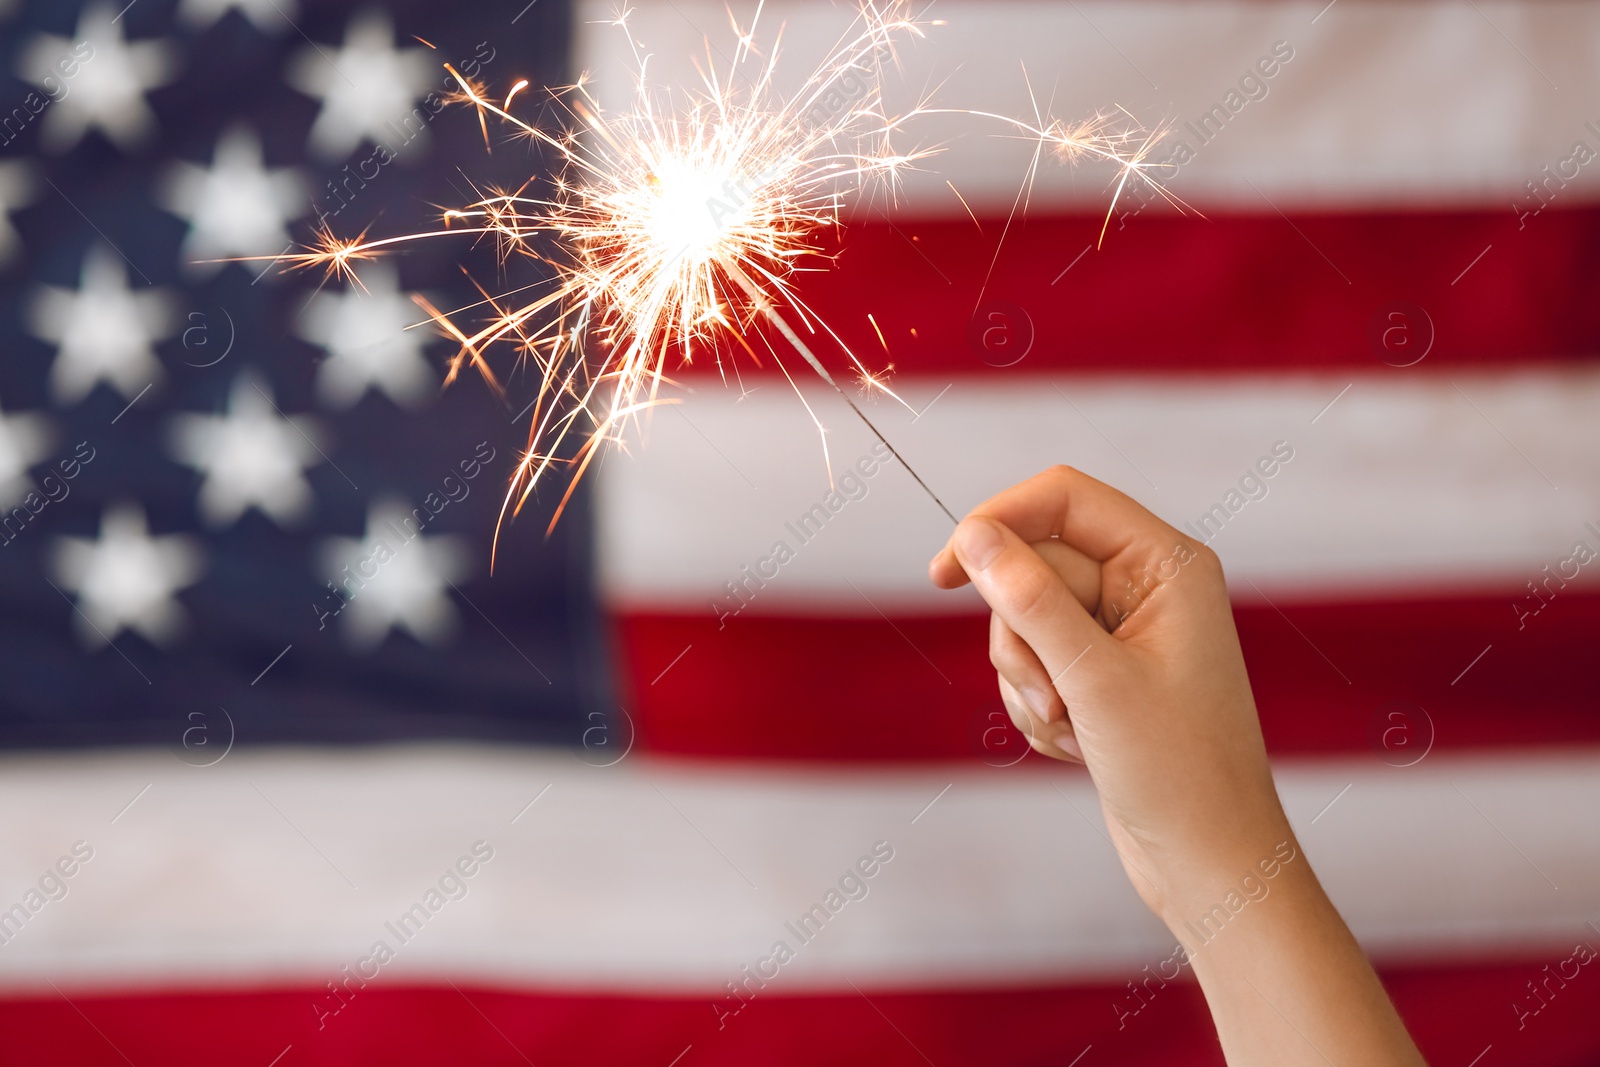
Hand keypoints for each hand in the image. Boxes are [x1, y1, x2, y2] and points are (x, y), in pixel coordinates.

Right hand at [928, 465, 1287, 920]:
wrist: (1208, 862)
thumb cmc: (1178, 772)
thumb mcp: (1093, 679)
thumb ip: (1032, 600)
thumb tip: (975, 536)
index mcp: (1167, 564)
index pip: (1063, 499)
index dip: (997, 521)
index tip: (943, 574)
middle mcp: (1147, 585)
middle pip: (1035, 565)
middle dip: (1024, 638)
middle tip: (1052, 698)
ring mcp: (1122, 631)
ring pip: (1025, 618)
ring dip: (1028, 679)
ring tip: (1070, 729)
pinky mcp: (1101, 673)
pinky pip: (1033, 662)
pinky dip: (1037, 706)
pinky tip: (1075, 747)